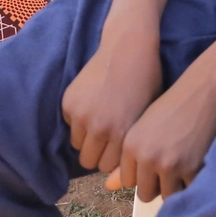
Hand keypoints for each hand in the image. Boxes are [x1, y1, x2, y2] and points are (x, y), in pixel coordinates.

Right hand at [62, 31, 164, 183]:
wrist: (128, 45)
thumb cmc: (146, 79)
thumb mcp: (146, 114)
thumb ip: (131, 143)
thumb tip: (118, 171)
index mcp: (121, 132)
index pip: (106, 166)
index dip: (112, 159)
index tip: (117, 149)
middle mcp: (98, 126)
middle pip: (88, 161)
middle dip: (97, 153)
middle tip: (106, 139)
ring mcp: (81, 113)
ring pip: (77, 145)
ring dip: (87, 137)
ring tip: (100, 120)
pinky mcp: (68, 101)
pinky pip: (70, 123)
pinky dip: (78, 119)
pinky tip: (94, 103)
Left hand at [109, 67, 215, 202]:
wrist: (206, 88)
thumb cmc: (175, 104)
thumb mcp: (145, 127)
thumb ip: (129, 159)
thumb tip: (108, 187)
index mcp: (131, 145)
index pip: (128, 181)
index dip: (142, 174)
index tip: (155, 161)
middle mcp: (146, 156)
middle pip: (145, 193)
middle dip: (157, 184)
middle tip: (171, 166)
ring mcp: (169, 163)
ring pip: (166, 195)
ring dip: (175, 185)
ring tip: (183, 165)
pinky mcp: (192, 168)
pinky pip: (187, 190)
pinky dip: (191, 181)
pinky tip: (195, 161)